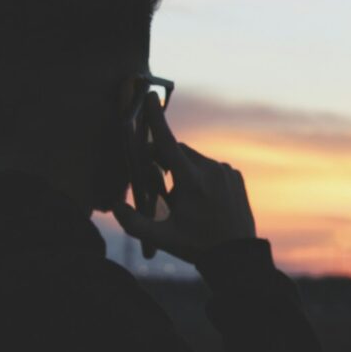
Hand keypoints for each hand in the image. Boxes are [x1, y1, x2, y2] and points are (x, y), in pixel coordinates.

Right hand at [112, 96, 255, 264]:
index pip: (168, 143)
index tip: (150, 96)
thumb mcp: (161, 237)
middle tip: (162, 188)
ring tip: (187, 201)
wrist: (236, 256)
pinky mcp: (235, 175)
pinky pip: (211, 167)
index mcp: (192, 182)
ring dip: (184, 172)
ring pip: (194, 160)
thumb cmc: (196, 247)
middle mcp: (210, 170)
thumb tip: (113, 204)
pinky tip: (204, 200)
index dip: (156, 119)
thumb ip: (132, 222)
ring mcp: (225, 171)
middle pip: (177, 152)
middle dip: (165, 162)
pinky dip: (202, 176)